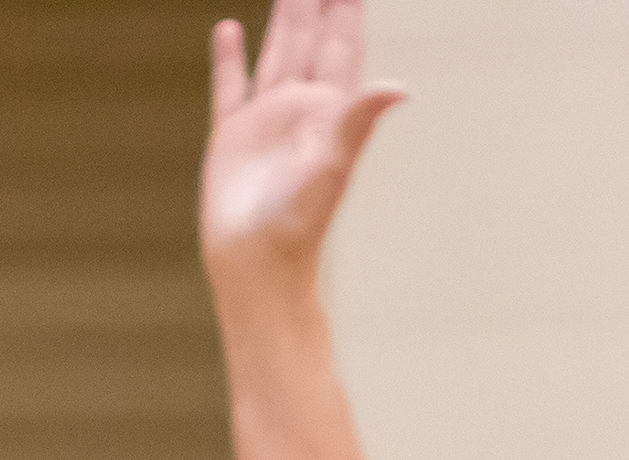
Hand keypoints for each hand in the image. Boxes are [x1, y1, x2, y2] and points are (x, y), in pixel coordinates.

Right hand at [202, 0, 404, 296]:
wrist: (257, 265)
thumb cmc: (298, 223)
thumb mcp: (333, 166)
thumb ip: (359, 121)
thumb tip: (400, 87)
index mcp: (329, 112)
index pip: (342, 46)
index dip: (347, 12)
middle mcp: (300, 110)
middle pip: (312, 42)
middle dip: (319, 5)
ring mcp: (265, 121)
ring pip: (277, 54)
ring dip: (285, 20)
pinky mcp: (231, 137)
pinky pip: (231, 85)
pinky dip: (229, 56)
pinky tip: (228, 29)